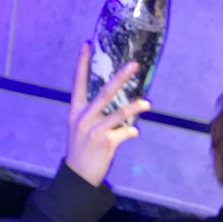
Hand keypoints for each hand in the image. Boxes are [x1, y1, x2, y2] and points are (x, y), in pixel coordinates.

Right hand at [65, 42, 150, 186]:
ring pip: (119, 113)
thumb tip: (118, 112)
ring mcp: (95, 130)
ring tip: (147, 104)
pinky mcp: (106, 142)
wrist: (79, 176)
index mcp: (75, 113)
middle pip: (104, 93)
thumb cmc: (82, 152)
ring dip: (135, 107)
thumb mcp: (81, 130)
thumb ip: (95, 117)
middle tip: (133, 65)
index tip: (87, 44)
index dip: (82, 64)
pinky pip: (125, 132)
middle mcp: (84, 118)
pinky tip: (133, 133)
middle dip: (120, 78)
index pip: (78, 83)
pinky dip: (131, 132)